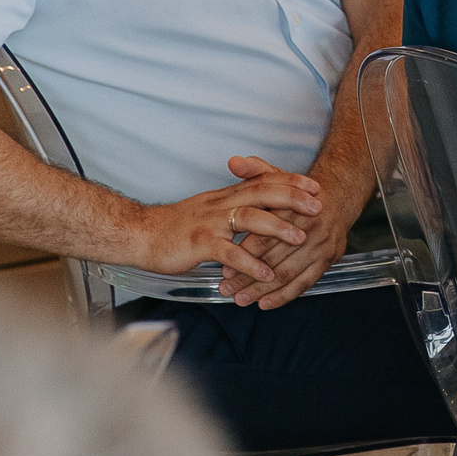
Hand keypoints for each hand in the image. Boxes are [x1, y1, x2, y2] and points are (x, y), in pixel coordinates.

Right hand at [127, 167, 321, 289]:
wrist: (138, 234)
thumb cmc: (173, 227)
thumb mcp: (207, 210)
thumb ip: (230, 206)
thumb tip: (255, 207)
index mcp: (224, 197)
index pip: (261, 182)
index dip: (289, 182)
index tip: (314, 185)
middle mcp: (220, 205)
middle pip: (262, 194)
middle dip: (292, 198)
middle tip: (317, 205)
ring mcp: (210, 224)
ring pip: (248, 219)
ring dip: (277, 228)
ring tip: (299, 237)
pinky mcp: (198, 244)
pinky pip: (228, 253)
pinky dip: (249, 263)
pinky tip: (265, 274)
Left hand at [219, 155, 352, 308]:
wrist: (337, 198)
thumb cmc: (299, 193)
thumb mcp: (277, 177)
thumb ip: (254, 171)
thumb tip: (233, 161)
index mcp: (297, 210)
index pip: (267, 235)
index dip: (244, 252)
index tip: (222, 265)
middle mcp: (312, 230)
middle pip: (274, 259)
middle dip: (247, 276)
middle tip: (224, 288)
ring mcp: (322, 247)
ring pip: (287, 274)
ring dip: (262, 290)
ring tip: (239, 300)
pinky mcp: (328, 261)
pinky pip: (304, 284)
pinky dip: (284, 296)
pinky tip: (265, 304)